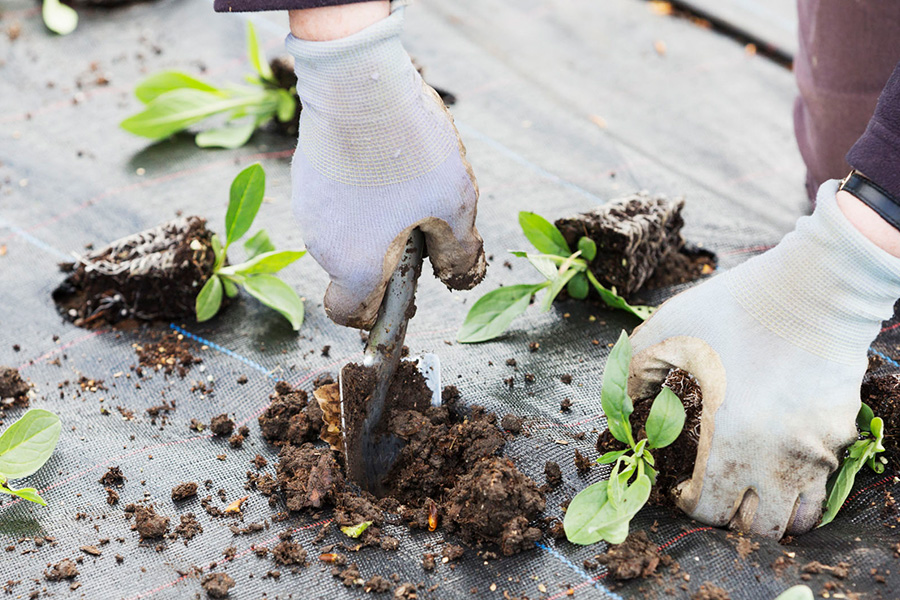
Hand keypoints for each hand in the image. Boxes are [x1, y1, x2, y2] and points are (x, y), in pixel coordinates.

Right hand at [286, 6, 484, 328]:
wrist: (358, 80)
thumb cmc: (410, 149)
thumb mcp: (455, 205)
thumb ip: (460, 253)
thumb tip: (458, 277)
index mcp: (355, 266)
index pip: (351, 315)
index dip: (378, 313)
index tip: (403, 291)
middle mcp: (321, 246)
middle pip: (352, 271)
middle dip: (385, 258)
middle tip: (422, 221)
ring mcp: (307, 208)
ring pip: (343, 234)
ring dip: (373, 223)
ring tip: (406, 182)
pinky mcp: (304, 175)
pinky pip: (334, 202)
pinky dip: (357, 195)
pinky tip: (384, 160)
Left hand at [626, 181, 899, 537]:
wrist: (815, 286)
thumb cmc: (736, 307)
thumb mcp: (668, 330)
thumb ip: (633, 371)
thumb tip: (620, 403)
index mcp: (730, 440)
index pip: (708, 510)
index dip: (686, 505)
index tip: (679, 489)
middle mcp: (778, 460)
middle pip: (756, 528)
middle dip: (728, 519)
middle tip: (714, 494)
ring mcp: (817, 452)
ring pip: (799, 519)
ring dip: (770, 515)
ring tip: (750, 494)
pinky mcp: (841, 435)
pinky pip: (824, 484)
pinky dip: (801, 490)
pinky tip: (781, 467)